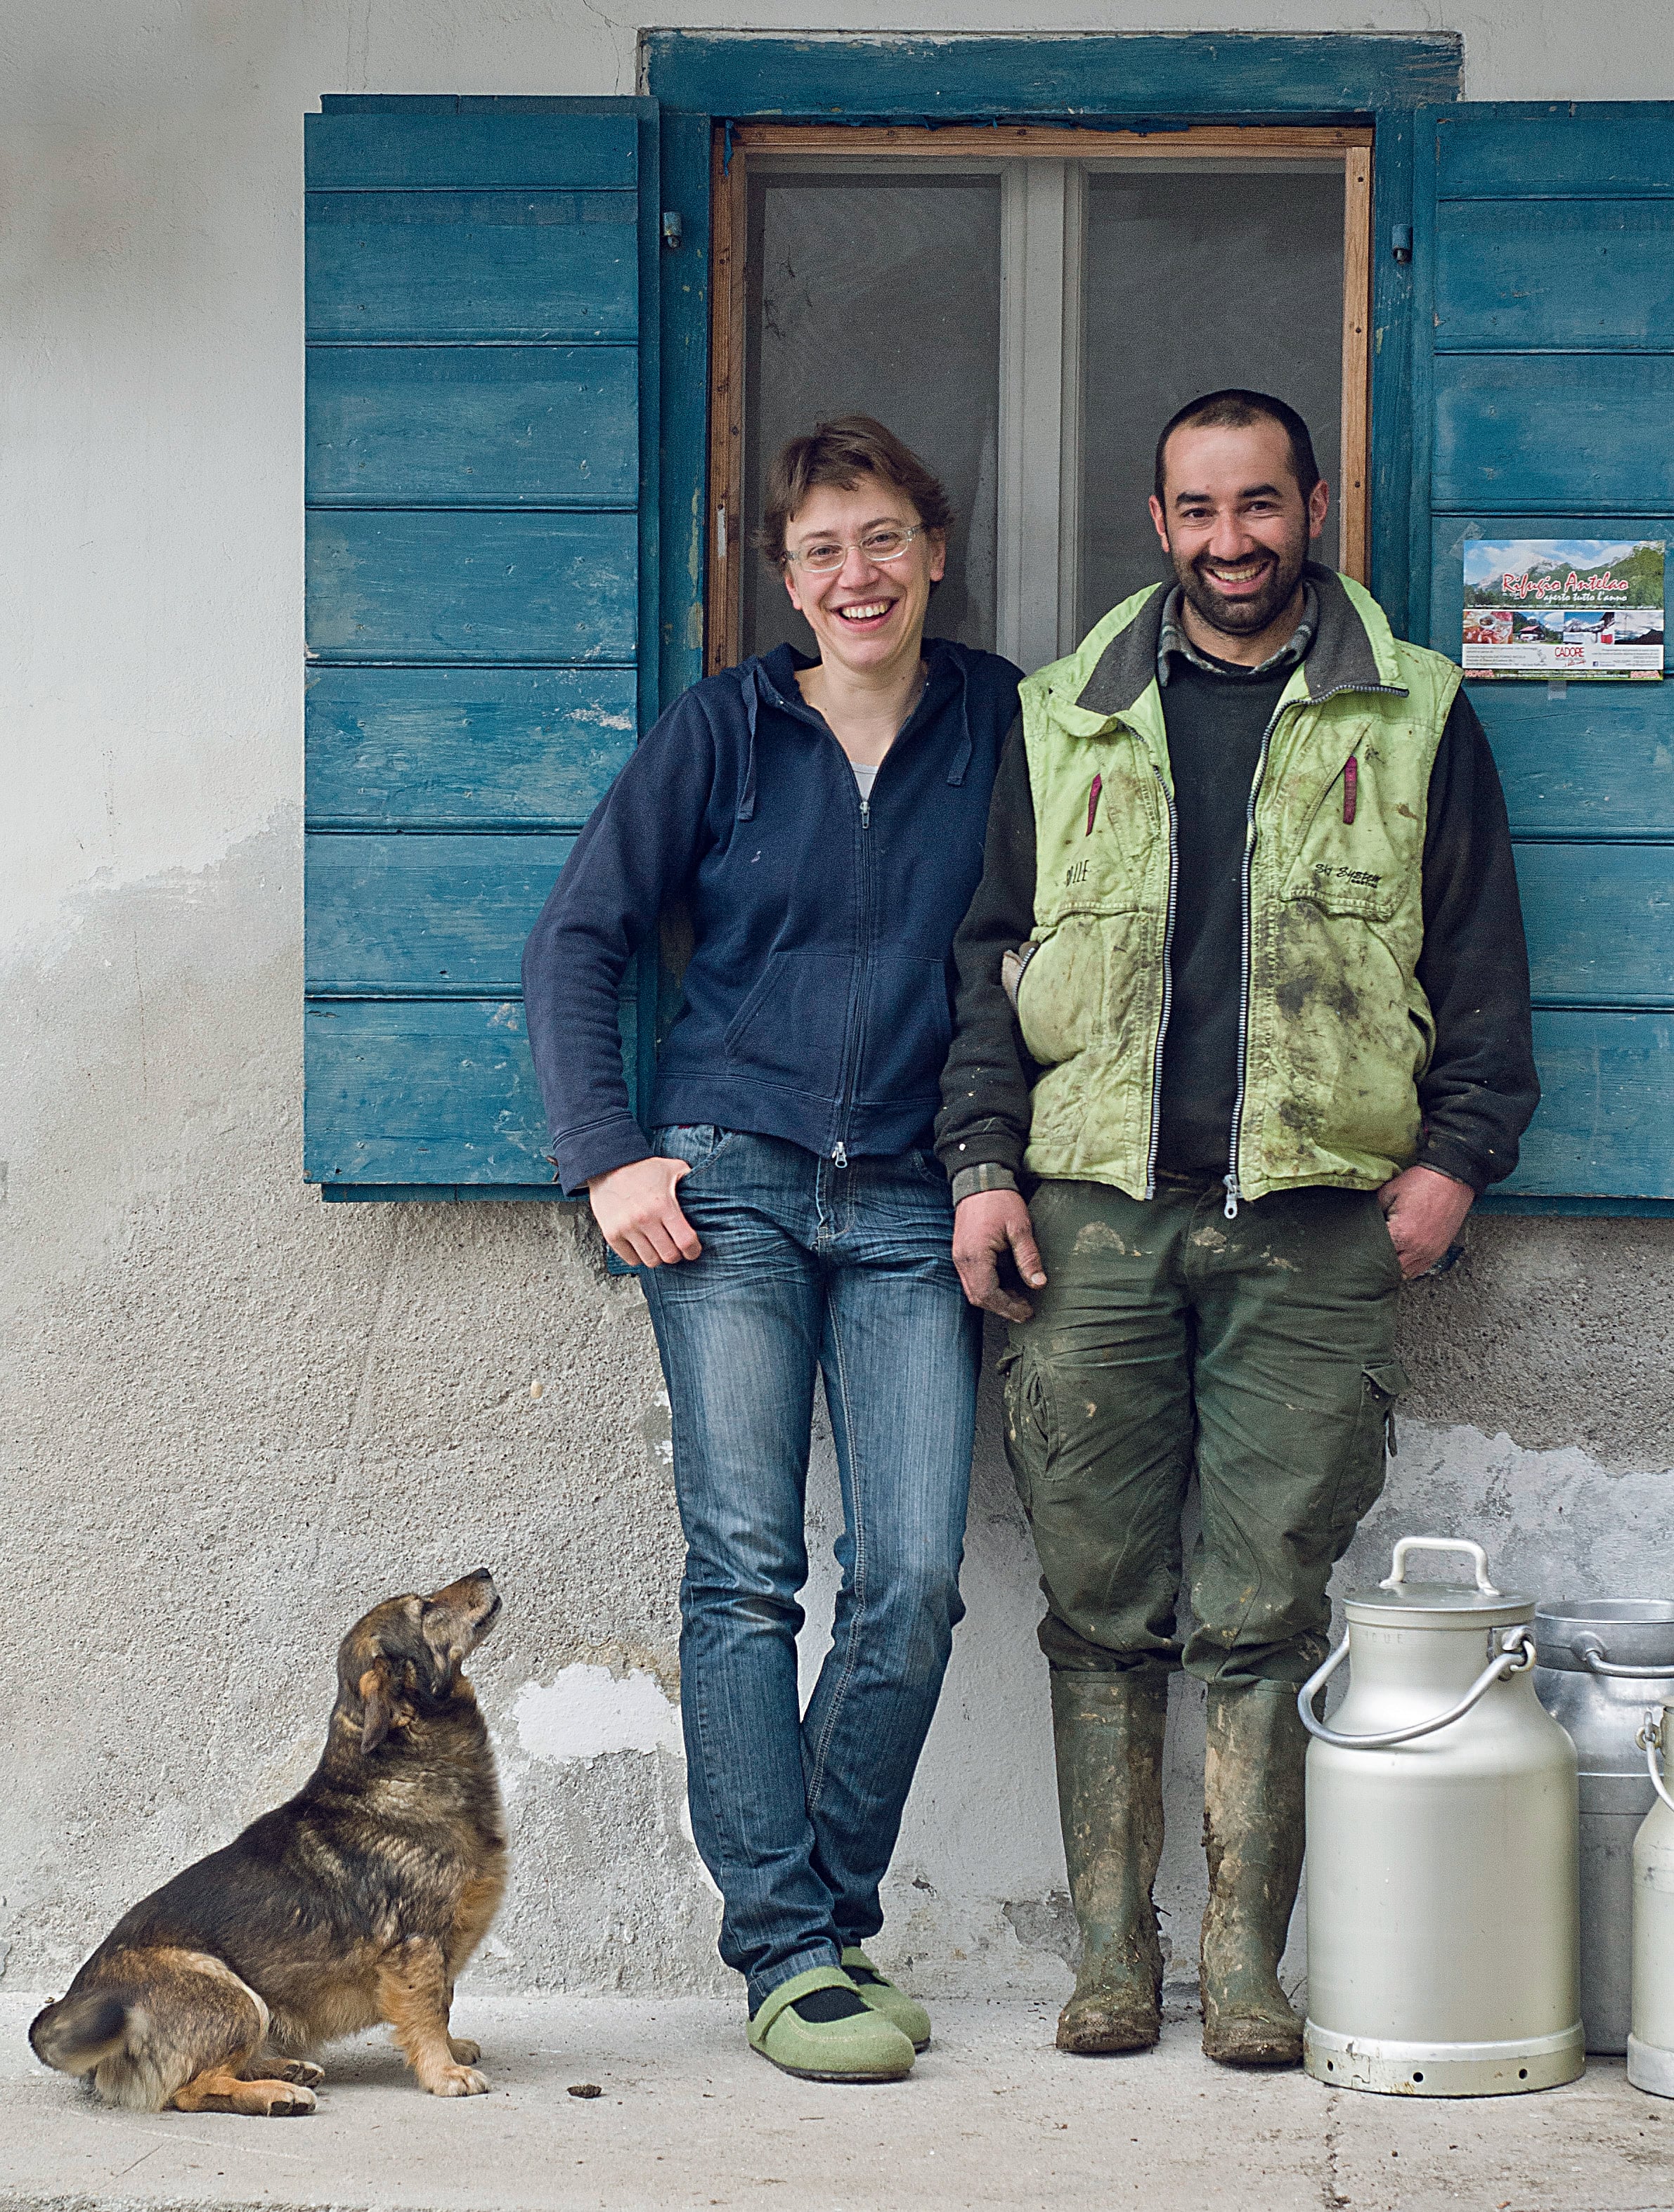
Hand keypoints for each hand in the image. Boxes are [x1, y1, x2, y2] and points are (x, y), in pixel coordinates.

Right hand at [586, 1157, 700, 1269]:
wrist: (608, 1164)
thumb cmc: (644, 1168)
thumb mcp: (673, 1168)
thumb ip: (691, 1181)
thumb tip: (710, 1192)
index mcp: (663, 1205)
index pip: (685, 1241)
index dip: (693, 1250)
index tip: (693, 1250)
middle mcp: (645, 1219)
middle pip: (669, 1256)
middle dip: (676, 1255)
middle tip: (675, 1247)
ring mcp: (626, 1228)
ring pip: (650, 1261)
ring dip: (658, 1257)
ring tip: (659, 1246)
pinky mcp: (611, 1234)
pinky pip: (631, 1260)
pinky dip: (639, 1257)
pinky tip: (642, 1246)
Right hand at [953, 1190, 1047, 1321]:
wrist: (979, 1179)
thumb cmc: (999, 1200)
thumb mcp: (1020, 1228)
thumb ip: (1028, 1258)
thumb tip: (1038, 1284)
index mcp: (976, 1255)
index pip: (988, 1294)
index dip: (1009, 1308)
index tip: (1027, 1313)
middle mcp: (962, 1260)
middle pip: (978, 1297)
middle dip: (1002, 1308)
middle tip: (1025, 1311)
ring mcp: (959, 1257)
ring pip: (974, 1290)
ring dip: (995, 1299)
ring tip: (1019, 1299)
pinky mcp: (962, 1252)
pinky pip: (973, 1279)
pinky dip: (989, 1287)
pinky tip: (1007, 1285)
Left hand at [1376, 1164, 1474, 1279]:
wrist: (1452, 1178)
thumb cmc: (1422, 1182)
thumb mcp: (1389, 1191)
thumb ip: (1374, 1210)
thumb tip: (1365, 1221)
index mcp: (1401, 1234)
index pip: (1376, 1255)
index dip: (1366, 1252)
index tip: (1359, 1249)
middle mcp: (1416, 1248)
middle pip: (1390, 1269)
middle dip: (1378, 1264)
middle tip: (1368, 1258)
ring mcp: (1430, 1252)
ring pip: (1406, 1273)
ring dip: (1394, 1269)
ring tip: (1384, 1261)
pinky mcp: (1440, 1251)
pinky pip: (1421, 1269)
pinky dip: (1410, 1268)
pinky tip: (1401, 1261)